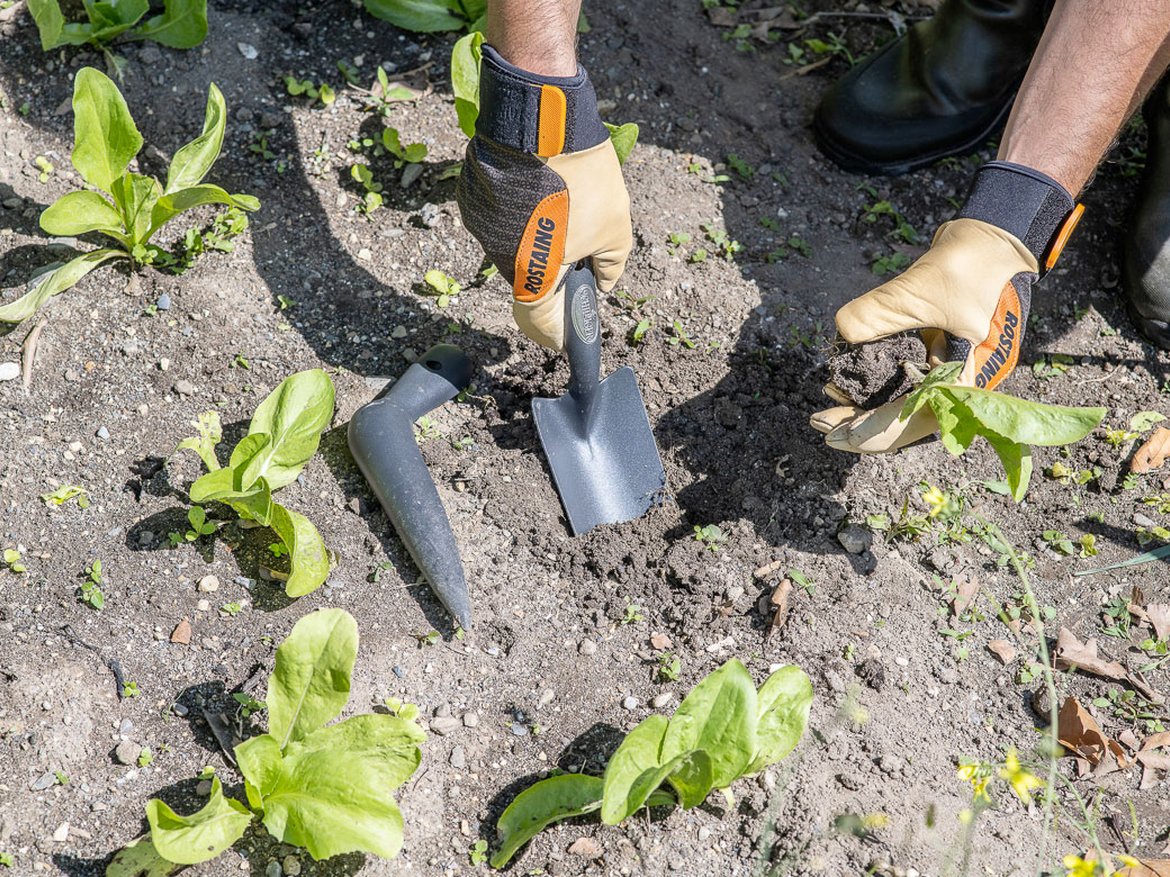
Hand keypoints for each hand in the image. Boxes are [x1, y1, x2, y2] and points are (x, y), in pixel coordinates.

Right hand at [456, 45, 630, 349]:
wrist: (542, 113)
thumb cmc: (583, 176)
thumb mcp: (617, 225)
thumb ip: (612, 266)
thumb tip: (603, 283)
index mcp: (533, 275)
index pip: (538, 323)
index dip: (554, 334)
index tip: (564, 340)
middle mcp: (499, 258)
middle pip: (527, 283)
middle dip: (553, 276)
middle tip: (579, 255)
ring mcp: (482, 228)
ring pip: (513, 248)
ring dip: (538, 240)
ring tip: (565, 206)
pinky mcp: (474, 200)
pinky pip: (500, 220)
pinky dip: (521, 215)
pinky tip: (544, 189)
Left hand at [810, 161, 1080, 453]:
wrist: (997, 240)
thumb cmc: (972, 265)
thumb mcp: (920, 288)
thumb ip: (877, 312)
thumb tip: (841, 333)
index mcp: (965, 380)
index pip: (911, 421)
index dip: (868, 431)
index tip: (830, 429)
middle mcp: (960, 385)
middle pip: (905, 424)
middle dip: (860, 428)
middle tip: (819, 421)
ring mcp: (950, 374)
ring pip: (903, 408)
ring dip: (865, 408)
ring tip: (829, 399)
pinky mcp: (938, 361)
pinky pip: (903, 386)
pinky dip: (874, 387)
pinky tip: (846, 380)